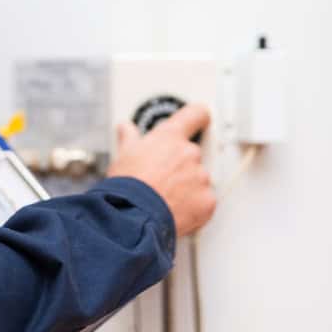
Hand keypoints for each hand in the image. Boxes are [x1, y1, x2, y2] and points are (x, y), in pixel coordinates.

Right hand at [107, 104, 215, 236]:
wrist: (134, 216)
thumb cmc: (128, 185)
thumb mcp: (124, 155)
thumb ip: (129, 138)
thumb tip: (125, 128)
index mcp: (170, 137)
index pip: (195, 115)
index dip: (198, 116)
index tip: (200, 119)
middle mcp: (190, 153)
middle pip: (193, 155)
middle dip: (181, 166)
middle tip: (163, 179)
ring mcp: (201, 177)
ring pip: (199, 180)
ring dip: (188, 187)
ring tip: (165, 198)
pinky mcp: (208, 201)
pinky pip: (204, 202)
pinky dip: (194, 207)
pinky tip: (175, 210)